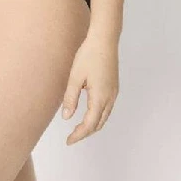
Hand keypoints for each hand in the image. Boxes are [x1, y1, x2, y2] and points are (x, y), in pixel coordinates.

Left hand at [60, 30, 119, 144]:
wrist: (105, 39)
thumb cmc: (89, 55)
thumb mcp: (75, 77)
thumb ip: (70, 98)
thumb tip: (67, 117)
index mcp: (100, 97)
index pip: (89, 124)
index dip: (79, 135)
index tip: (68, 141)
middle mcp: (110, 97)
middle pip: (99, 123)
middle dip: (86, 132)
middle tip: (72, 136)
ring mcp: (114, 92)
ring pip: (105, 116)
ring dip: (93, 124)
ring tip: (79, 127)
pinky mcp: (114, 85)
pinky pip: (107, 107)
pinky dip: (98, 114)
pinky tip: (89, 111)